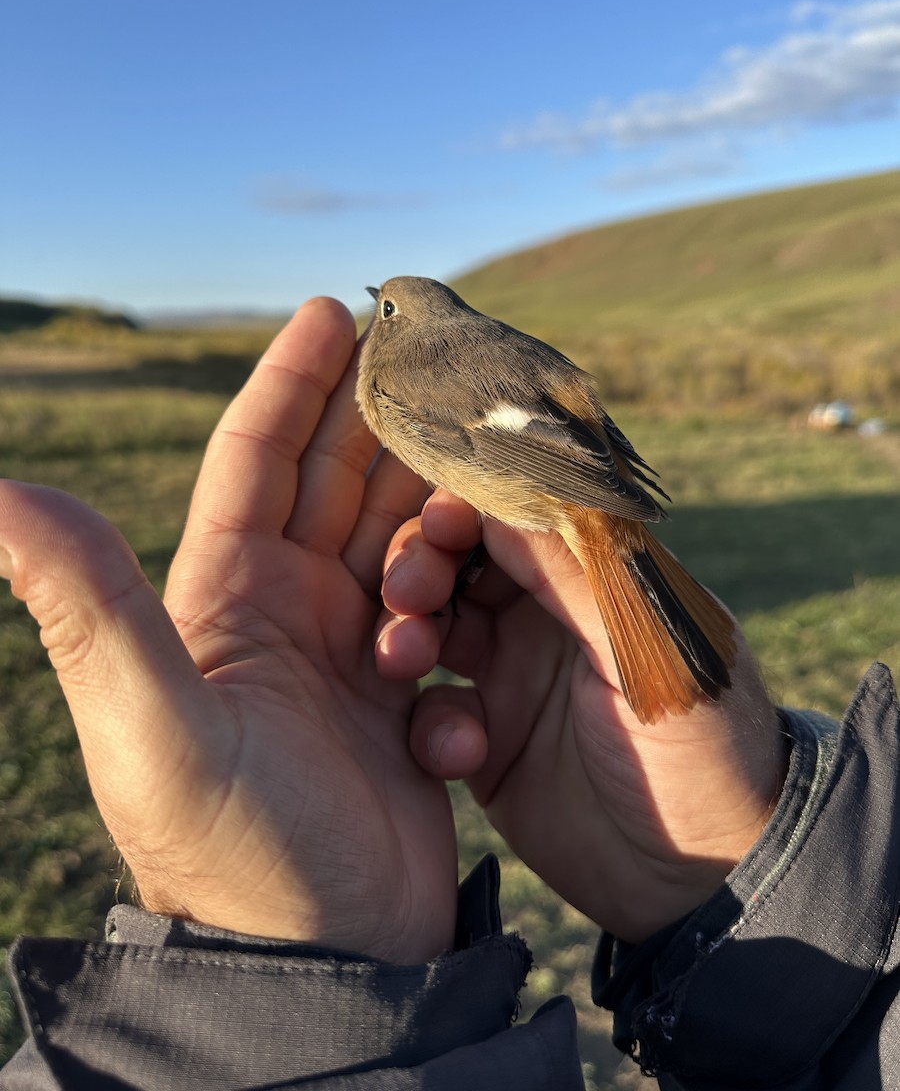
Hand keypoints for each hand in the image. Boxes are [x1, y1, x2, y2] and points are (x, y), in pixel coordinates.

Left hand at [0, 299, 457, 963]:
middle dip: (376, 411)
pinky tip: (500, 541)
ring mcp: (348, 651)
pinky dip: (465, 566)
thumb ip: (91, 607)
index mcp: (224, 598)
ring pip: (395, 531)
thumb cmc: (233, 850)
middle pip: (335, 480)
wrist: (321, 959)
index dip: (290, 382)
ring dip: (431, 488)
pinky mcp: (405, 693)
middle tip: (431, 346)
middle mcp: (284, 611)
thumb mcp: (153, 726)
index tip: (333, 310)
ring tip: (481, 442)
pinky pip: (442, 600)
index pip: (255, 461)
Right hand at [377, 492, 786, 942]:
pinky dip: (429, 723)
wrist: (705, 882)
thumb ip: (574, 575)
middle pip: (455, 560)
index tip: (439, 521)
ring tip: (403, 660)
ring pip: (429, 627)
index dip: (468, 505)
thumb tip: (506, 493)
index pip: (514, 513)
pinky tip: (460, 752)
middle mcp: (544, 615)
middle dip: (419, 564)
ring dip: (404, 633)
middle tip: (407, 592)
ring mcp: (509, 676)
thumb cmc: (706, 748)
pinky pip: (429, 712)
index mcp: (591, 576)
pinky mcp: (484, 742)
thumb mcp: (645, 652)